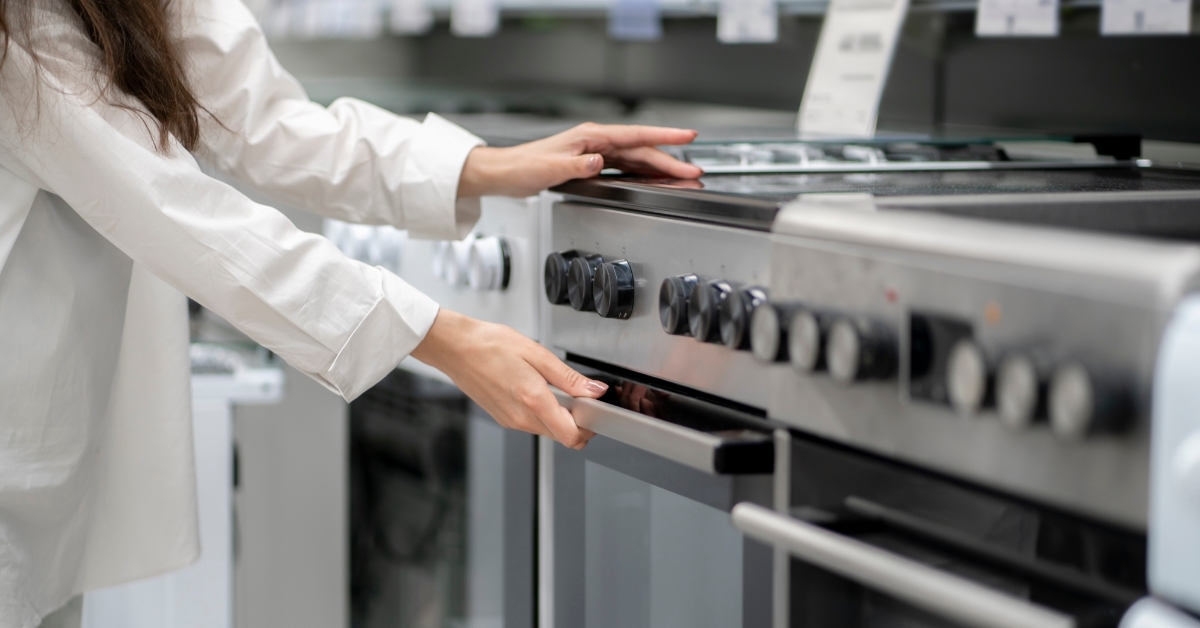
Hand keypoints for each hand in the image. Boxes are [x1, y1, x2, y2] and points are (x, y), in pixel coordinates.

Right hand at [410, 309, 602, 448]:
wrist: (455, 347)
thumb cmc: (490, 345)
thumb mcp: (537, 353)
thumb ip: (569, 378)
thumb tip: (594, 391)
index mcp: (532, 400)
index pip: (571, 436)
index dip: (589, 428)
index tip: (594, 410)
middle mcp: (520, 418)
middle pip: (561, 436)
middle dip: (576, 422)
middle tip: (577, 395)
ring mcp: (510, 421)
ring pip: (547, 430)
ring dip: (558, 416)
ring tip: (552, 386)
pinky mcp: (503, 418)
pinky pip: (531, 423)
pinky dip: (541, 412)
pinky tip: (535, 388)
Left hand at [457, 122, 703, 197]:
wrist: (506, 173)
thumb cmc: (524, 166)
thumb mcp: (549, 168)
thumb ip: (576, 165)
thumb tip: (599, 161)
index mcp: (590, 136)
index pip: (635, 135)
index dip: (664, 135)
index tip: (687, 135)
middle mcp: (596, 142)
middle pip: (642, 149)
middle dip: (670, 159)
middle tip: (694, 170)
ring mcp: (596, 152)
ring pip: (636, 159)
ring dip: (660, 167)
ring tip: (683, 175)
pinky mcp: (592, 164)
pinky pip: (625, 167)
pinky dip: (643, 173)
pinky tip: (654, 179)